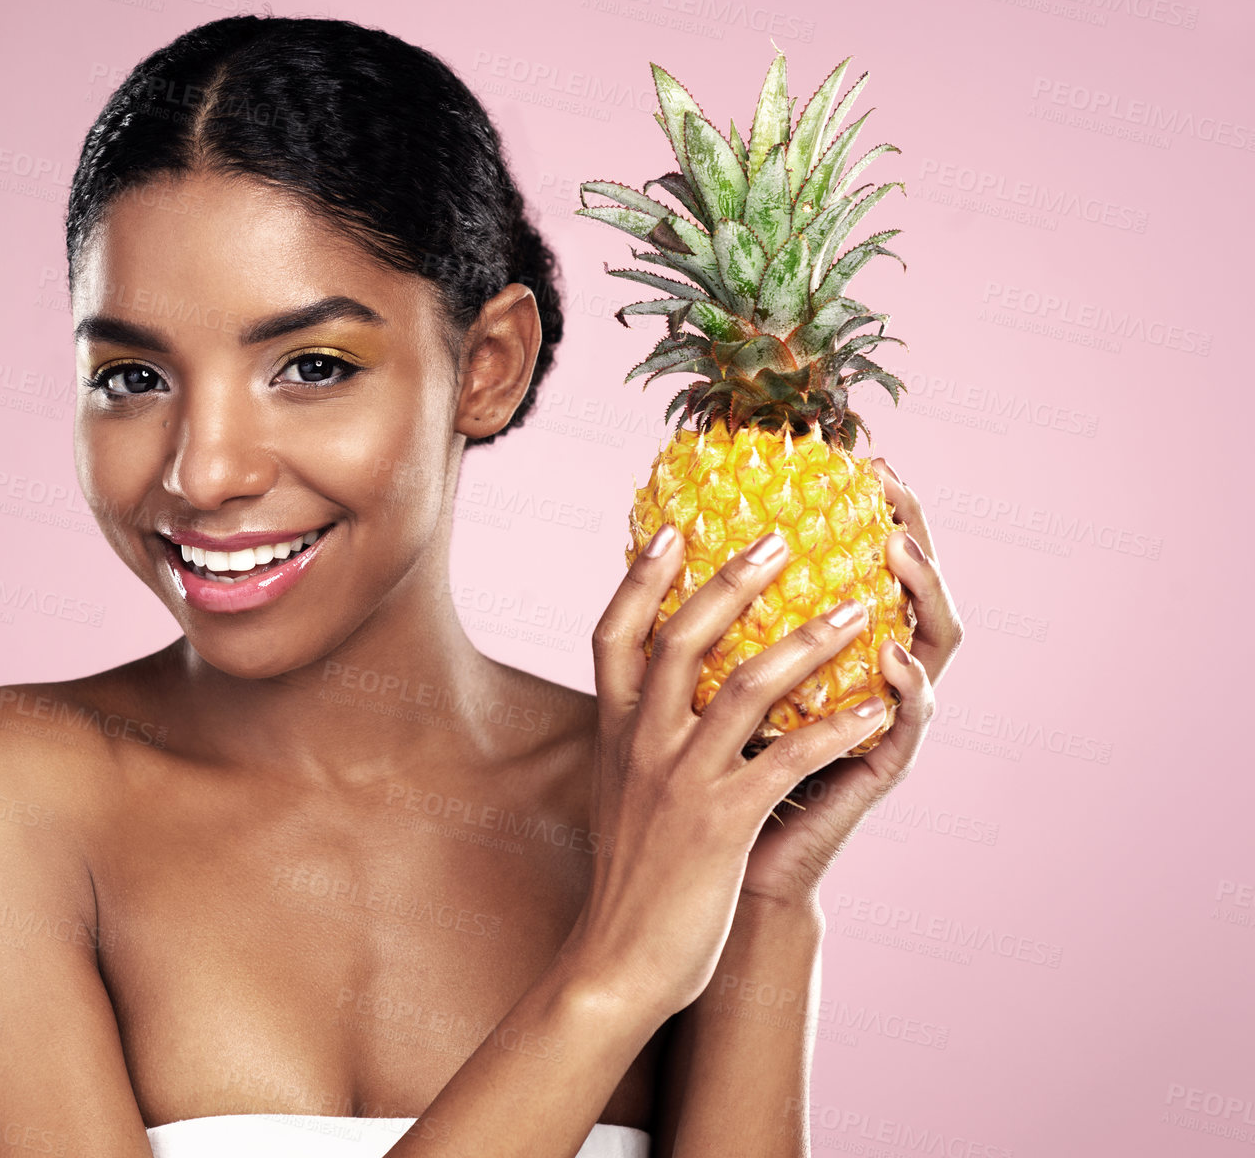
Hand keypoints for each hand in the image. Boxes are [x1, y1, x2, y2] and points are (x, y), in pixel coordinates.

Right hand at [557, 523, 900, 1023]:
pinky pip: (789, 759)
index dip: (639, 577)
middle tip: (779, 539)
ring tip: (853, 608)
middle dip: (732, 580)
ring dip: (807, 641)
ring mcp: (680, 779)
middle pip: (681, 636)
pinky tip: (877, 707)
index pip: (614, 632)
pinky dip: (837, 727)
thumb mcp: (616, 788)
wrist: (618, 960)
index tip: (670, 530)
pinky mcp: (722, 821)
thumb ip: (634, 736)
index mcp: (614, 730)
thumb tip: (651, 694)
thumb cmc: (630, 875)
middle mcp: (641, 742)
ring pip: (745, 686)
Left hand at [738, 457, 965, 909]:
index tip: (860, 457)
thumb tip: (648, 531)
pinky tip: (889, 660)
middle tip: (890, 488)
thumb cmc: (704, 769)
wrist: (714, 870)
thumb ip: (701, 613)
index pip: (864, 564)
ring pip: (931, 645)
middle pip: (913, 588)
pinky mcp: (877, 771)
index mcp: (828, 649)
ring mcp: (879, 720)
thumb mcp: (697, 679)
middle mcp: (862, 675)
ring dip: (920, 594)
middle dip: (912, 530)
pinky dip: (905, 689)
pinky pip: (906, 725)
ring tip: (897, 553)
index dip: (869, 510)